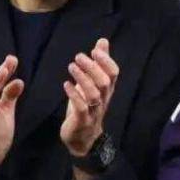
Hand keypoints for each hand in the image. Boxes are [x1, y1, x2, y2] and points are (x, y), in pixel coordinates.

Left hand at [60, 38, 118, 156]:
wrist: (83, 138)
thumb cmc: (87, 105)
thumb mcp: (93, 83)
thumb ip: (99, 62)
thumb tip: (103, 41)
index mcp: (107, 89)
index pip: (113, 73)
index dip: (106, 61)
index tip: (94, 50)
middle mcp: (103, 99)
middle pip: (104, 81)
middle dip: (92, 67)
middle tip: (78, 57)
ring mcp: (94, 110)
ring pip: (93, 94)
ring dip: (82, 79)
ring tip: (71, 67)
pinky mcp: (82, 120)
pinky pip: (82, 107)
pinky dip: (74, 95)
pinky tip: (66, 84)